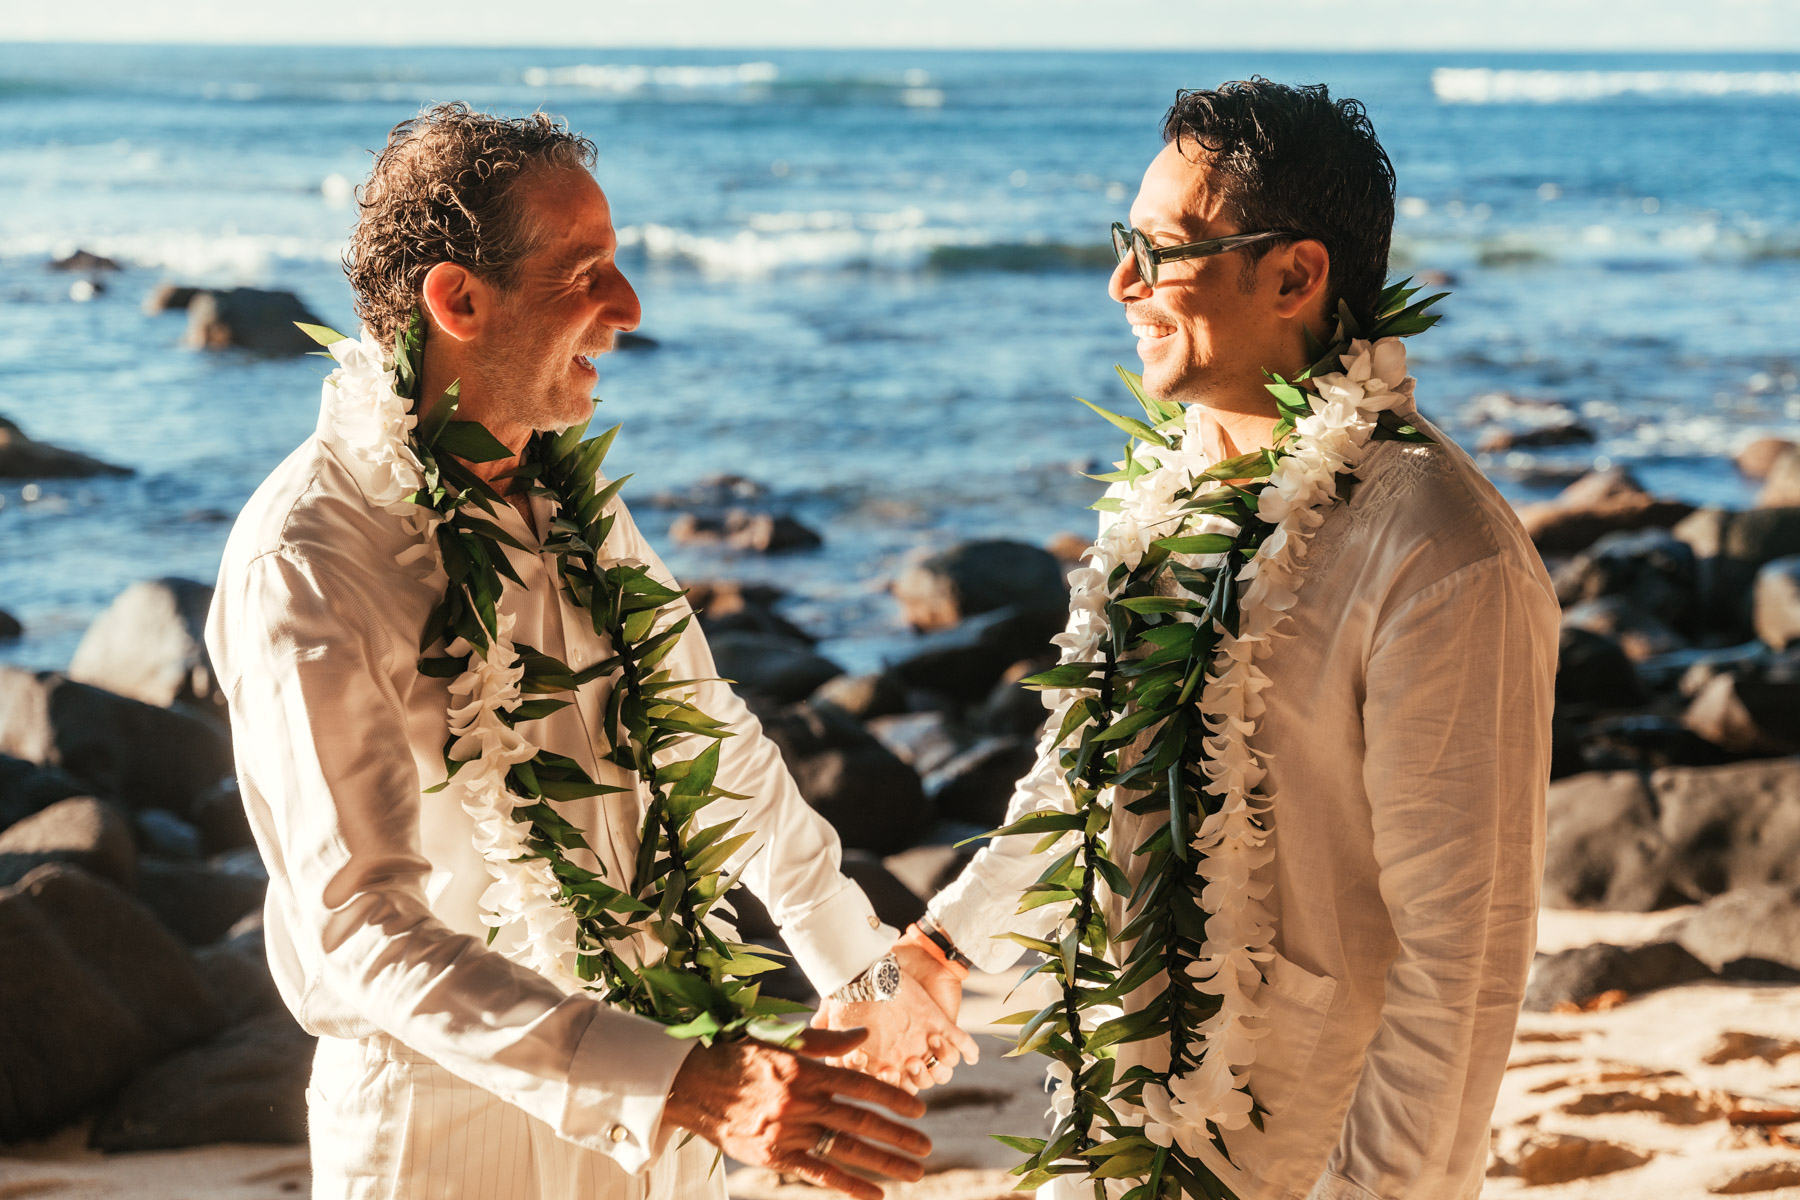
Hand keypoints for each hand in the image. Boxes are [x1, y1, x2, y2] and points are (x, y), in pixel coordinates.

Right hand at [663, 1027, 928, 1199]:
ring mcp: (788, 1133)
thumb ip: (824, 1040)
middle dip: (898, 1135)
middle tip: (926, 1145)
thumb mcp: (779, 1038)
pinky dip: (849, 1185)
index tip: (919, 1109)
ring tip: (913, 1171)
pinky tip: (875, 1194)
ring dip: (884, 1162)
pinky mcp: (776, 1156)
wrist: (690, 1085)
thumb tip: (862, 1035)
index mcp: (805, 1071)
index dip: (893, 1098)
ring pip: (846, 1150)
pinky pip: (819, 1173)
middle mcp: (800, 1103)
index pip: (860, 1086)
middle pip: (860, 1121)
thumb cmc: (737, 1055)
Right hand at [811, 943, 976, 1091]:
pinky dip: (965, 1051)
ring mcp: (929, 1043)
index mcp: (885, 1054)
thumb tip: (813, 1029)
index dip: (889, 1083)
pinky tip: (955, 1044)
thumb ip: (829, 1015)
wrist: (907, 954)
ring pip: (940, 1072)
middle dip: (916, 1078)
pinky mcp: (947, 1027)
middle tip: (910, 1062)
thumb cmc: (872, 978)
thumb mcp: (846, 997)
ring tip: (931, 1045)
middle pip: (917, 1083)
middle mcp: (908, 1053)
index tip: (885, 1071)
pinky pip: (962, 1049)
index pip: (890, 1082)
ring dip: (939, 1066)